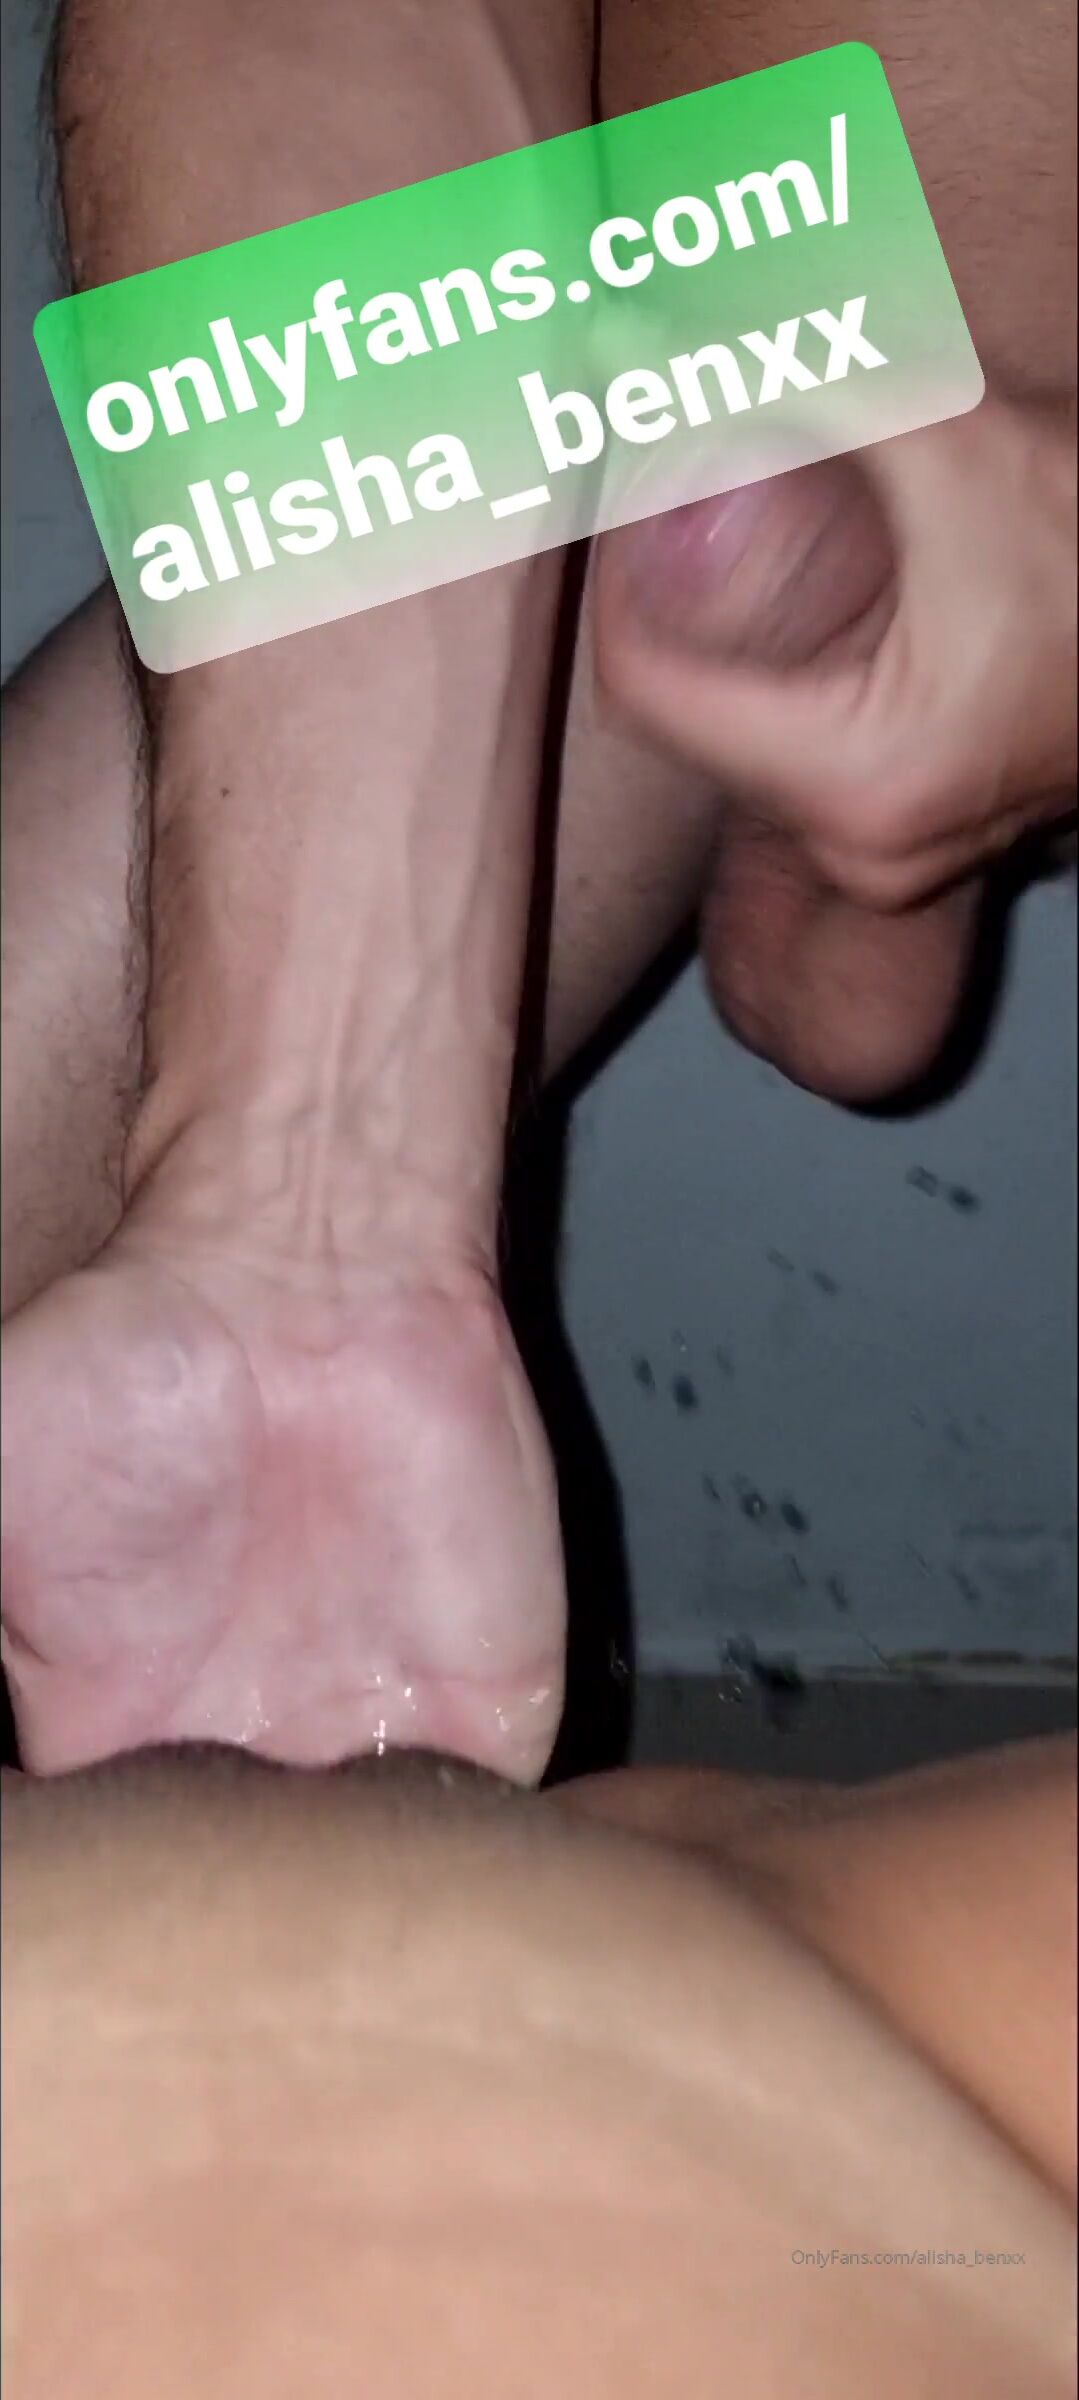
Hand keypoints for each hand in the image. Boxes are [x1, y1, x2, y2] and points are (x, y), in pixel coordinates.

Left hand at [596, 397, 1075, 910]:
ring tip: (727, 536)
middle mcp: (861, 848)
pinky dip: (774, 681)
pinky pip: (791, 763)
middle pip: (685, 718)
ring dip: (721, 642)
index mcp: (860, 777)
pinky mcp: (905, 840)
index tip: (626, 486)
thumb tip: (627, 345)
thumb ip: (786, 384)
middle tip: (667, 491)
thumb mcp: (949, 444)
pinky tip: (793, 608)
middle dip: (669, 600)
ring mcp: (884, 858)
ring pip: (737, 745)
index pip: (647, 685)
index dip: (617, 575)